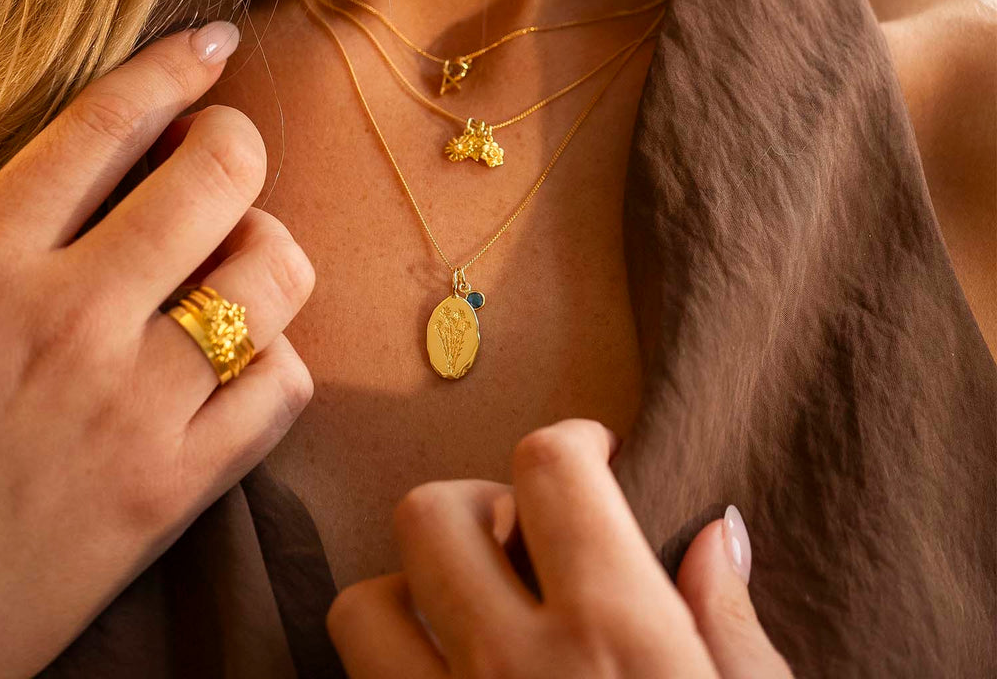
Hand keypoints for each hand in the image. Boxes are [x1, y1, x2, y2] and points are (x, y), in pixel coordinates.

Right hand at [0, 23, 315, 678]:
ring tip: (232, 266)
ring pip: (271, 271)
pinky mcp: (173, 490)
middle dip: (234, 148)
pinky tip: (239, 364)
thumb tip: (91, 159)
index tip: (211, 46)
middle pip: (217, 177)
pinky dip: (275, 361)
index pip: (103, 124)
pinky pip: (283, 382)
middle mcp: (65, 320)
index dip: (172, 68)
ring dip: (265, 253)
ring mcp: (130, 407)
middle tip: (218, 164)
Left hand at [326, 418, 791, 677]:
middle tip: (524, 535)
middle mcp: (512, 668)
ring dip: (411, 591)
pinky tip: (442, 677)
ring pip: (362, 606)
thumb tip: (718, 532)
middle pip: (431, 512)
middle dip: (477, 502)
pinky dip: (389, 668)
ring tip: (468, 614)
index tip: (591, 453)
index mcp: (615, 633)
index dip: (570, 441)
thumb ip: (733, 629)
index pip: (550, 468)